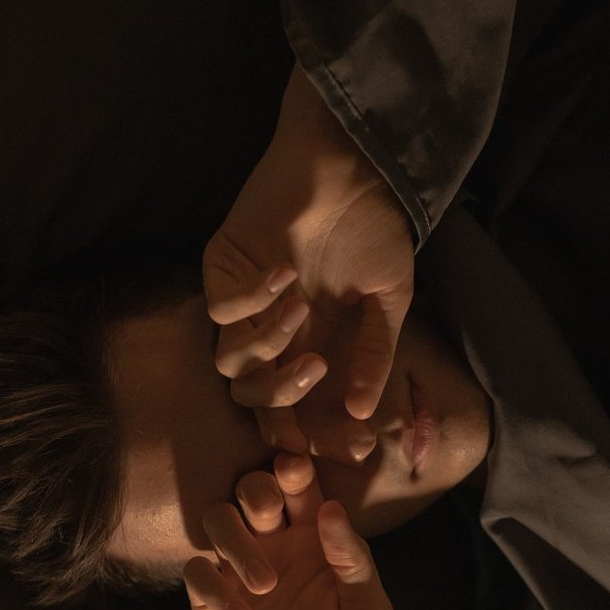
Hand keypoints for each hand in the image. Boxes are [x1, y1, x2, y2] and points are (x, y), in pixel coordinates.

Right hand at [184, 454, 392, 609]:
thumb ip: (355, 561)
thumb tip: (331, 508)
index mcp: (317, 544)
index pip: (300, 488)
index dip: (292, 469)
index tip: (293, 467)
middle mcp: (276, 551)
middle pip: (250, 491)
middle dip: (256, 491)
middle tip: (269, 515)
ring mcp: (239, 578)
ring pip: (216, 522)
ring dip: (234, 542)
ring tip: (266, 587)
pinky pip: (195, 574)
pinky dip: (213, 588)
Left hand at [203, 62, 414, 453]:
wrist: (351, 168)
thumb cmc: (374, 231)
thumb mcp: (388, 301)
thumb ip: (375, 355)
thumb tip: (363, 412)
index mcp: (312, 348)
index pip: (300, 409)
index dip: (318, 433)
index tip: (354, 441)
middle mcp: (274, 336)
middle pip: (256, 398)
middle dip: (283, 398)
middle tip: (317, 370)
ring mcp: (244, 306)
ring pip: (231, 364)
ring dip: (269, 346)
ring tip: (304, 308)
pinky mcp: (222, 272)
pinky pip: (221, 312)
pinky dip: (252, 301)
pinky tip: (286, 272)